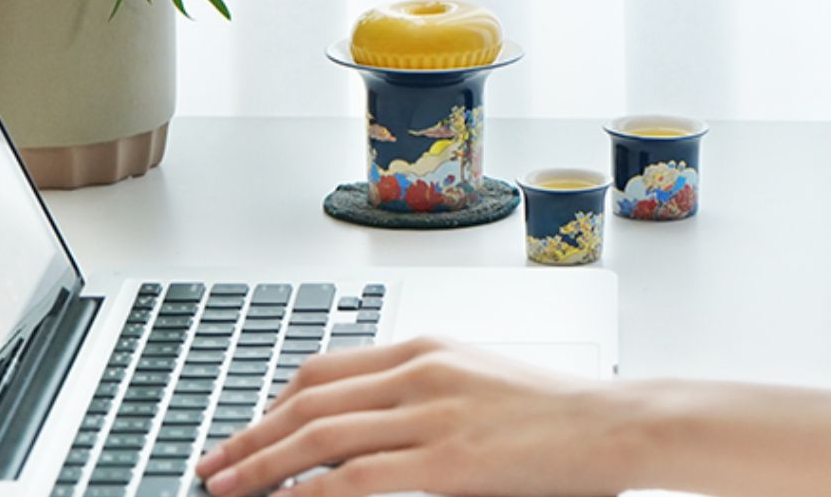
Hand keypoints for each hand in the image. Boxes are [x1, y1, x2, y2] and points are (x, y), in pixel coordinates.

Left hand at [193, 337, 631, 496]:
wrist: (618, 422)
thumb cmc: (563, 410)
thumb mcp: (485, 380)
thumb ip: (430, 392)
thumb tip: (379, 422)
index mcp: (429, 348)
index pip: (325, 368)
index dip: (274, 402)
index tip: (249, 428)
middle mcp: (420, 371)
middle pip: (306, 398)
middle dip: (249, 434)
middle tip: (212, 462)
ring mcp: (430, 413)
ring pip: (316, 436)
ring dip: (259, 464)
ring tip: (223, 488)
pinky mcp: (445, 460)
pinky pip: (352, 478)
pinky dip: (305, 493)